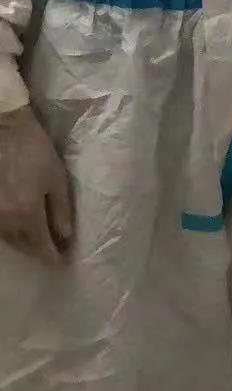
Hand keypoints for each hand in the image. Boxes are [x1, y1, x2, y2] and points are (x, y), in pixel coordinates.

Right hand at [0, 107, 72, 265]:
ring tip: (39, 241)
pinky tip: (21, 227)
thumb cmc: (34, 150)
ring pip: (10, 240)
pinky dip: (12, 233)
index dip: (53, 257)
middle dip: (40, 252)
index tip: (63, 262)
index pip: (42, 247)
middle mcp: (6, 220)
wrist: (3, 128)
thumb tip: (65, 236)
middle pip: (24, 247)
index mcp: (27, 214)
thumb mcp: (56, 178)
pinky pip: (0, 229)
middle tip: (54, 252)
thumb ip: (61, 210)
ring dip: (25, 244)